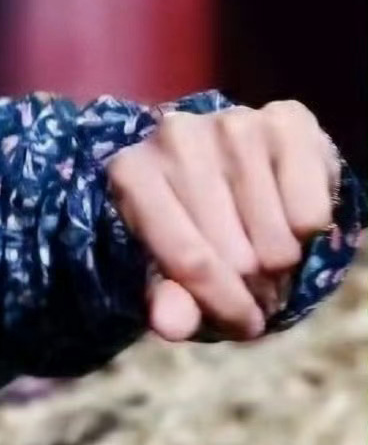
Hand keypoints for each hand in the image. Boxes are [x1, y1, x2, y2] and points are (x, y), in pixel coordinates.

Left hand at [104, 100, 344, 341]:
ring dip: (281, 262)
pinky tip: (289, 218)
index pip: (189, 260)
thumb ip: (167, 300)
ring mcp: (232, 123)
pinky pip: (312, 210)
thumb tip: (171, 325)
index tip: (245, 325)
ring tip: (269, 252)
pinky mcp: (286, 119)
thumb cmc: (189, 228)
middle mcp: (177, 137)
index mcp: (131, 173)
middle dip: (252, 285)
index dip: (223, 303)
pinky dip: (309, 231)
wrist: (229, 174)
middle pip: (236, 254)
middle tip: (254, 283)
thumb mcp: (166, 269)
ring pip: (278, 238)